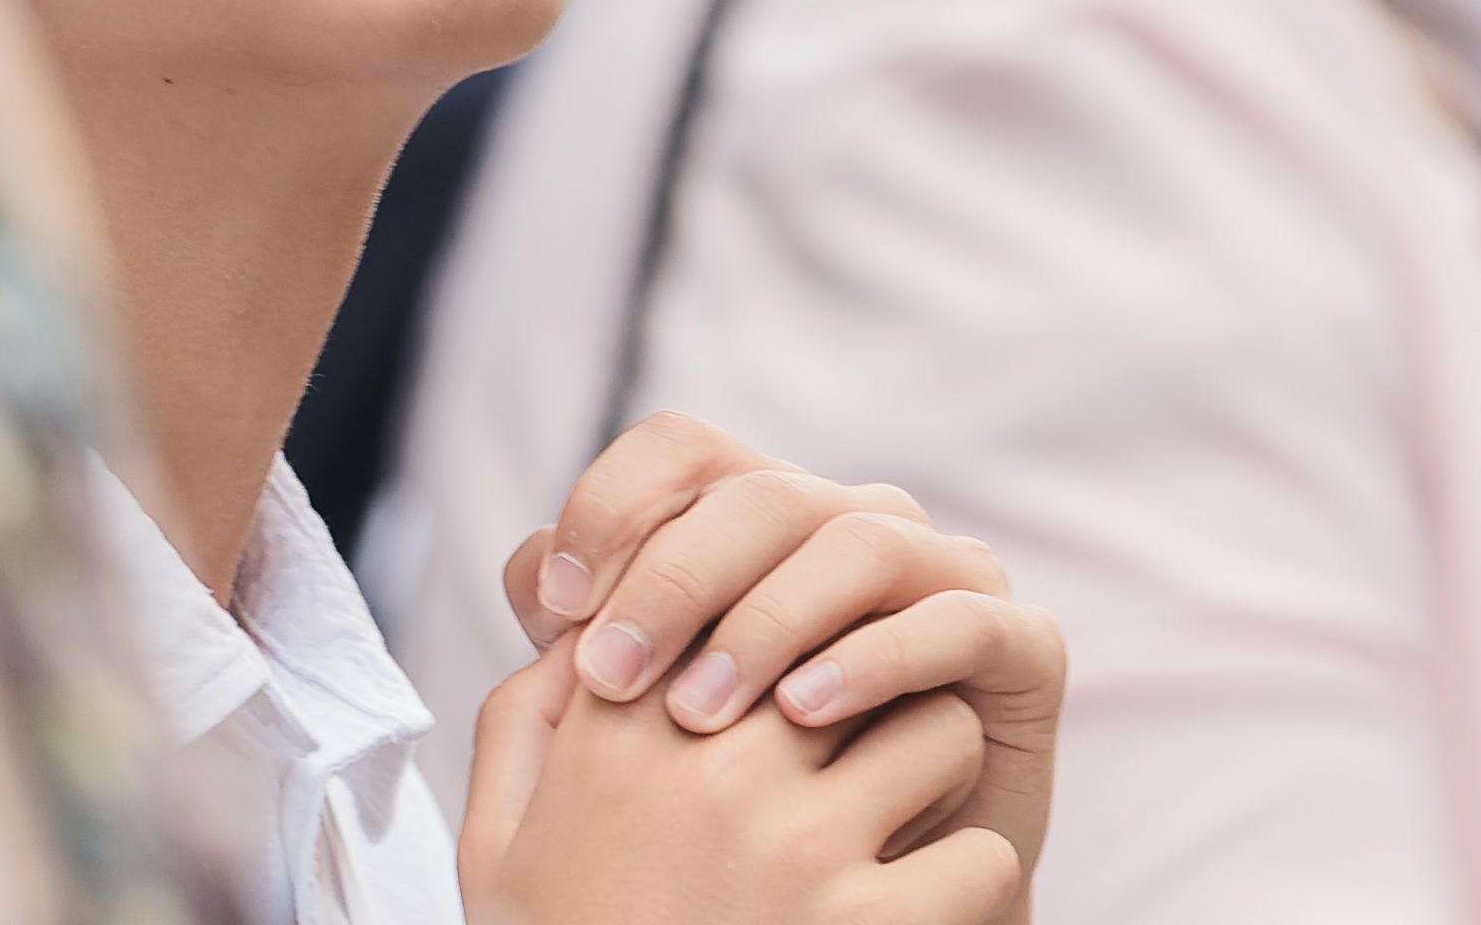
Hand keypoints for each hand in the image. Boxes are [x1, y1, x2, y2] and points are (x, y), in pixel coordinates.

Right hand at [459, 642, 1021, 924]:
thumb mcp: (497, 838)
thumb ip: (524, 722)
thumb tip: (574, 635)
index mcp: (620, 724)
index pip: (738, 588)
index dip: (782, 620)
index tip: (793, 667)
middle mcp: (711, 761)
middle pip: (853, 637)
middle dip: (870, 678)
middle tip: (869, 728)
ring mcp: (795, 843)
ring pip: (941, 729)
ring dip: (935, 767)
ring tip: (908, 809)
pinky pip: (983, 857)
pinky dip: (969, 879)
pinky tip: (924, 901)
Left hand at [498, 413, 1062, 897]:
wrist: (863, 908)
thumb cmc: (748, 808)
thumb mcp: (648, 722)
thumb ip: (589, 637)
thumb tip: (536, 574)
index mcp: (759, 517)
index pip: (681, 451)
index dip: (613, 504)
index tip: (559, 604)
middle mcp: (852, 522)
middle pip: (759, 493)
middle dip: (674, 581)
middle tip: (612, 677)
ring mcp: (943, 573)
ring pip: (854, 542)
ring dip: (768, 622)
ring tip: (701, 714)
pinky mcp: (1020, 644)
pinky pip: (958, 620)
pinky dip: (878, 658)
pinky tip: (807, 713)